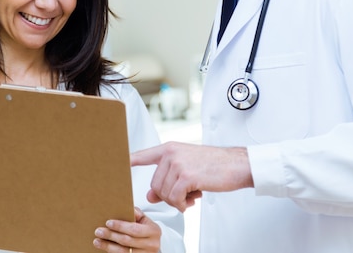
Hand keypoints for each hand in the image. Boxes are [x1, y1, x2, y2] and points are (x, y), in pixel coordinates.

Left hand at [93, 207, 160, 252]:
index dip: (120, 226)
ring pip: (123, 252)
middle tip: (99, 231)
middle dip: (111, 235)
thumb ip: (137, 213)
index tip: (108, 222)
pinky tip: (104, 248)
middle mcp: (152, 245)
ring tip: (97, 241)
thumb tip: (126, 207)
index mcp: (154, 231)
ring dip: (108, 246)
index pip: (134, 229)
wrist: (153, 247)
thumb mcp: (145, 220)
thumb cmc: (147, 232)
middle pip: (127, 241)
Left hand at [131, 142, 253, 211]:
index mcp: (170, 148)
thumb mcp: (187, 170)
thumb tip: (149, 197)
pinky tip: (193, 200)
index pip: (143, 155)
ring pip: (164, 193)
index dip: (129, 160)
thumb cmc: (214, 166)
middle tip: (186, 195)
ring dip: (177, 201)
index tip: (115, 163)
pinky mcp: (187, 176)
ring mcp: (178, 164)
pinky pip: (175, 198)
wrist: (237, 164)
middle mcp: (171, 153)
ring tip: (192, 195)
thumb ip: (167, 180)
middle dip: (167, 195)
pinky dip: (183, 204)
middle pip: (155, 184)